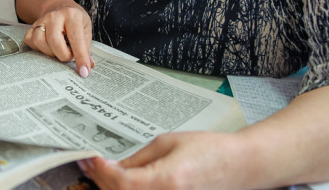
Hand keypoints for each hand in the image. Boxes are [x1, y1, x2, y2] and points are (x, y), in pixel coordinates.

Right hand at [25, 4, 93, 77]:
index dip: (80, 57)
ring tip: (59, 50)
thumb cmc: (74, 19)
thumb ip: (86, 47)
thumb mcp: (85, 28)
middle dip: (63, 56)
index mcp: (72, 15)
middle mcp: (55, 16)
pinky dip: (39, 49)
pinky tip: (48, 46)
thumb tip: (88, 66)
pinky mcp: (32, 26)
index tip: (84, 72)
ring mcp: (41, 20)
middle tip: (70, 56)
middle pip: (55, 42)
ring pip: (40, 42)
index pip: (76, 39)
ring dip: (50, 52)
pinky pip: (30, 42)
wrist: (59, 6)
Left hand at [77, 131, 245, 189]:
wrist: (241, 166)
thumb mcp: (168, 143)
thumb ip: (138, 159)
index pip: (121, 182)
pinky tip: (121, 181)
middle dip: (101, 180)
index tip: (88, 158)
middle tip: (87, 163)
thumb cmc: (211, 150)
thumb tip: (113, 167)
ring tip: (100, 171)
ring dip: (112, 188)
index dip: (100, 171)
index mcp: (167, 181)